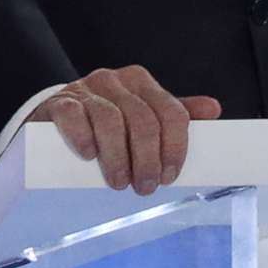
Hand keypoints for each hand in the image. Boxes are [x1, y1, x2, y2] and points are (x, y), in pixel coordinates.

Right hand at [31, 66, 220, 195]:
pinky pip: (73, 115)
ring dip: (117, 158)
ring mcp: (83, 89)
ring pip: (110, 120)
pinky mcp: (58, 102)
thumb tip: (214, 108)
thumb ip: (173, 114)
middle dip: (147, 159)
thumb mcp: (141, 115)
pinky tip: (88, 156)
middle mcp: (113, 80)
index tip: (169, 176)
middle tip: (144, 187)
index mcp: (140, 81)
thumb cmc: (105, 123)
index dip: (174, 147)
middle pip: (142, 119)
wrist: (53, 122)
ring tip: (118, 182)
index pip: (170, 111)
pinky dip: (83, 137)